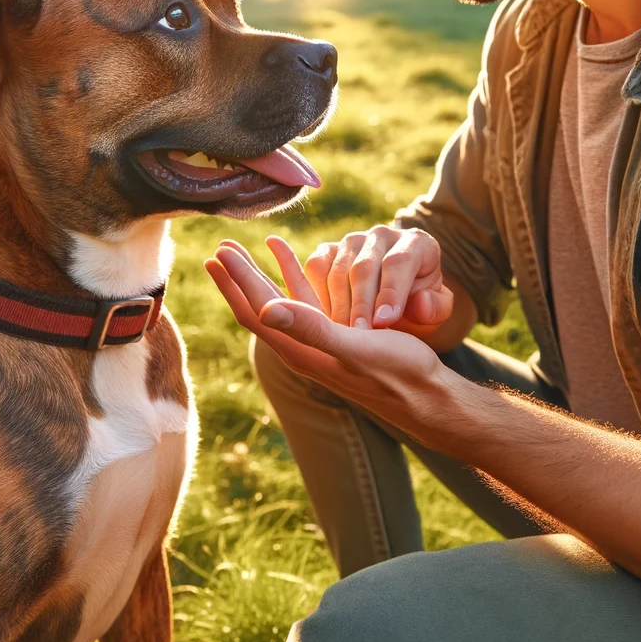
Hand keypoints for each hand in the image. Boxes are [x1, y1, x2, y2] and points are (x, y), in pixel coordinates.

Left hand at [204, 237, 451, 445]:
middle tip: (220, 246)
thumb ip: (310, 328)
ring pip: (279, 298)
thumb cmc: (394, 373)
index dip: (235, 283)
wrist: (424, 395)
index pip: (256, 311)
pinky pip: (305, 296)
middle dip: (239, 275)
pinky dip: (293, 273)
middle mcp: (302, 344)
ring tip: (243, 248)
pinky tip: (288, 256)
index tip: (216, 255)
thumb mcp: (352, 347)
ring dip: (261, 272)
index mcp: (299, 349)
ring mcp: (318, 338)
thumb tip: (265, 310)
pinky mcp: (337, 330)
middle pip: (260, 304)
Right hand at [301, 226, 452, 340]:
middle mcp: (383, 235)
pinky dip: (317, 294)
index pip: (399, 262)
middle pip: (365, 267)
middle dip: (361, 304)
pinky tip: (326, 319)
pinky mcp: (328, 249)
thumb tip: (419, 303)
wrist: (396, 302)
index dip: (390, 292)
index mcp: (416, 243)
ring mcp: (353, 240)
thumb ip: (435, 309)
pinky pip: (316, 267)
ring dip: (338, 305)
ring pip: (338, 270)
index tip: (383, 323)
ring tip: (342, 334)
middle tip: (359, 334)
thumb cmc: (418, 306)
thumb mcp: (435, 312)